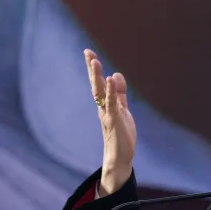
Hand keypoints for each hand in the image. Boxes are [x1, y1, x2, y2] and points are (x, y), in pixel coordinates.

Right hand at [85, 49, 135, 196]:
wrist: (120, 157)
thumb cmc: (121, 135)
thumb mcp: (122, 110)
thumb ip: (119, 94)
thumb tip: (117, 74)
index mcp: (105, 105)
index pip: (99, 84)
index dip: (95, 70)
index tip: (90, 54)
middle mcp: (103, 108)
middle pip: (96, 85)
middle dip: (92, 69)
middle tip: (88, 52)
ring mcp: (108, 114)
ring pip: (100, 92)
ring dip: (97, 77)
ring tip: (95, 61)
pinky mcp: (115, 120)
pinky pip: (112, 103)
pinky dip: (111, 91)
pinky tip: (110, 79)